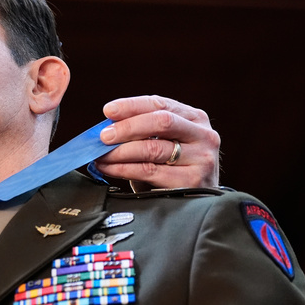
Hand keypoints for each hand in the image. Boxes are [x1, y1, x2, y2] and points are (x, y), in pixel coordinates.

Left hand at [95, 95, 220, 189]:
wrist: (192, 201)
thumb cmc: (173, 169)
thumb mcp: (163, 144)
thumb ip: (143, 131)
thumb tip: (107, 127)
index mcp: (195, 118)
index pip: (161, 104)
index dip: (132, 105)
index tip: (109, 110)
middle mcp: (203, 135)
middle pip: (161, 122)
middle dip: (127, 127)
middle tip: (104, 136)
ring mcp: (201, 159)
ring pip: (153, 148)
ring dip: (120, 151)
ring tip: (101, 155)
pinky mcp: (192, 181)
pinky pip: (149, 171)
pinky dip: (123, 168)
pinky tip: (110, 168)